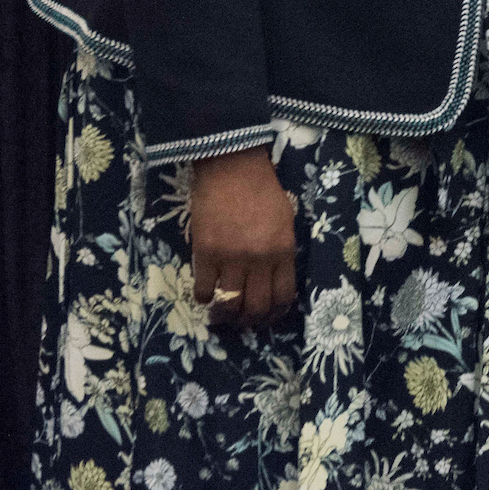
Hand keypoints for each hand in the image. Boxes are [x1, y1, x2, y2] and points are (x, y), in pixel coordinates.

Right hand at [189, 146, 296, 329]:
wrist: (232, 169)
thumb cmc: (263, 191)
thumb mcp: (285, 221)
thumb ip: (282, 252)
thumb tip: (276, 280)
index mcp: (283, 251)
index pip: (283, 296)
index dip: (275, 313)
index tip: (268, 317)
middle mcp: (259, 260)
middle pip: (256, 306)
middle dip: (250, 320)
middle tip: (243, 320)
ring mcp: (230, 258)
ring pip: (229, 304)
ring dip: (225, 316)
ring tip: (222, 315)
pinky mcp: (204, 254)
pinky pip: (203, 290)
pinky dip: (204, 298)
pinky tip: (206, 294)